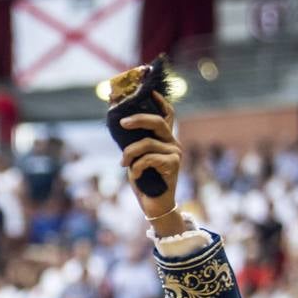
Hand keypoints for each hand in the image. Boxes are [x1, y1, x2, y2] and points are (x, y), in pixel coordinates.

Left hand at [119, 91, 183, 232]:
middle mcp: (173, 143)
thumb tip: (122, 126)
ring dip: (130, 153)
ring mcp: (175, 153)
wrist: (154, 206)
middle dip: (138, 119)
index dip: (159, 102)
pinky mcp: (173, 164)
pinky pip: (148, 158)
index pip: (166, 115)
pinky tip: (136, 176)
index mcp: (166, 140)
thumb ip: (134, 144)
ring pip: (147, 143)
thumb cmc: (145, 183)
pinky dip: (137, 167)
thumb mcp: (136, 160)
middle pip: (157, 122)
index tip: (149, 91)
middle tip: (122, 122)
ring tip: (123, 164)